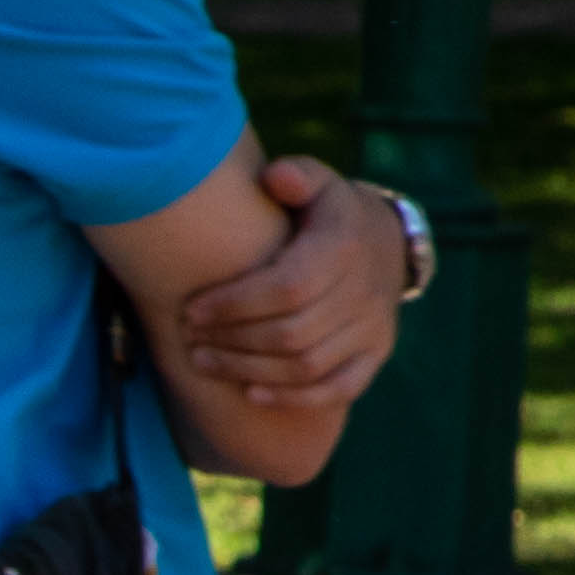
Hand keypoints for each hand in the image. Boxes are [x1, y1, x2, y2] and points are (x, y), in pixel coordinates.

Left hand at [175, 156, 406, 417]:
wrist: (383, 242)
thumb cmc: (325, 214)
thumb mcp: (317, 183)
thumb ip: (296, 176)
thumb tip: (275, 177)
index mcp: (344, 246)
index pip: (286, 288)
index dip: (234, 305)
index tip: (191, 311)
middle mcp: (365, 290)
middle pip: (291, 333)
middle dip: (232, 341)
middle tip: (190, 340)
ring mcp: (374, 326)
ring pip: (306, 366)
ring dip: (248, 369)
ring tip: (203, 361)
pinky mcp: (376, 353)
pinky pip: (338, 389)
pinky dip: (293, 398)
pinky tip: (250, 393)